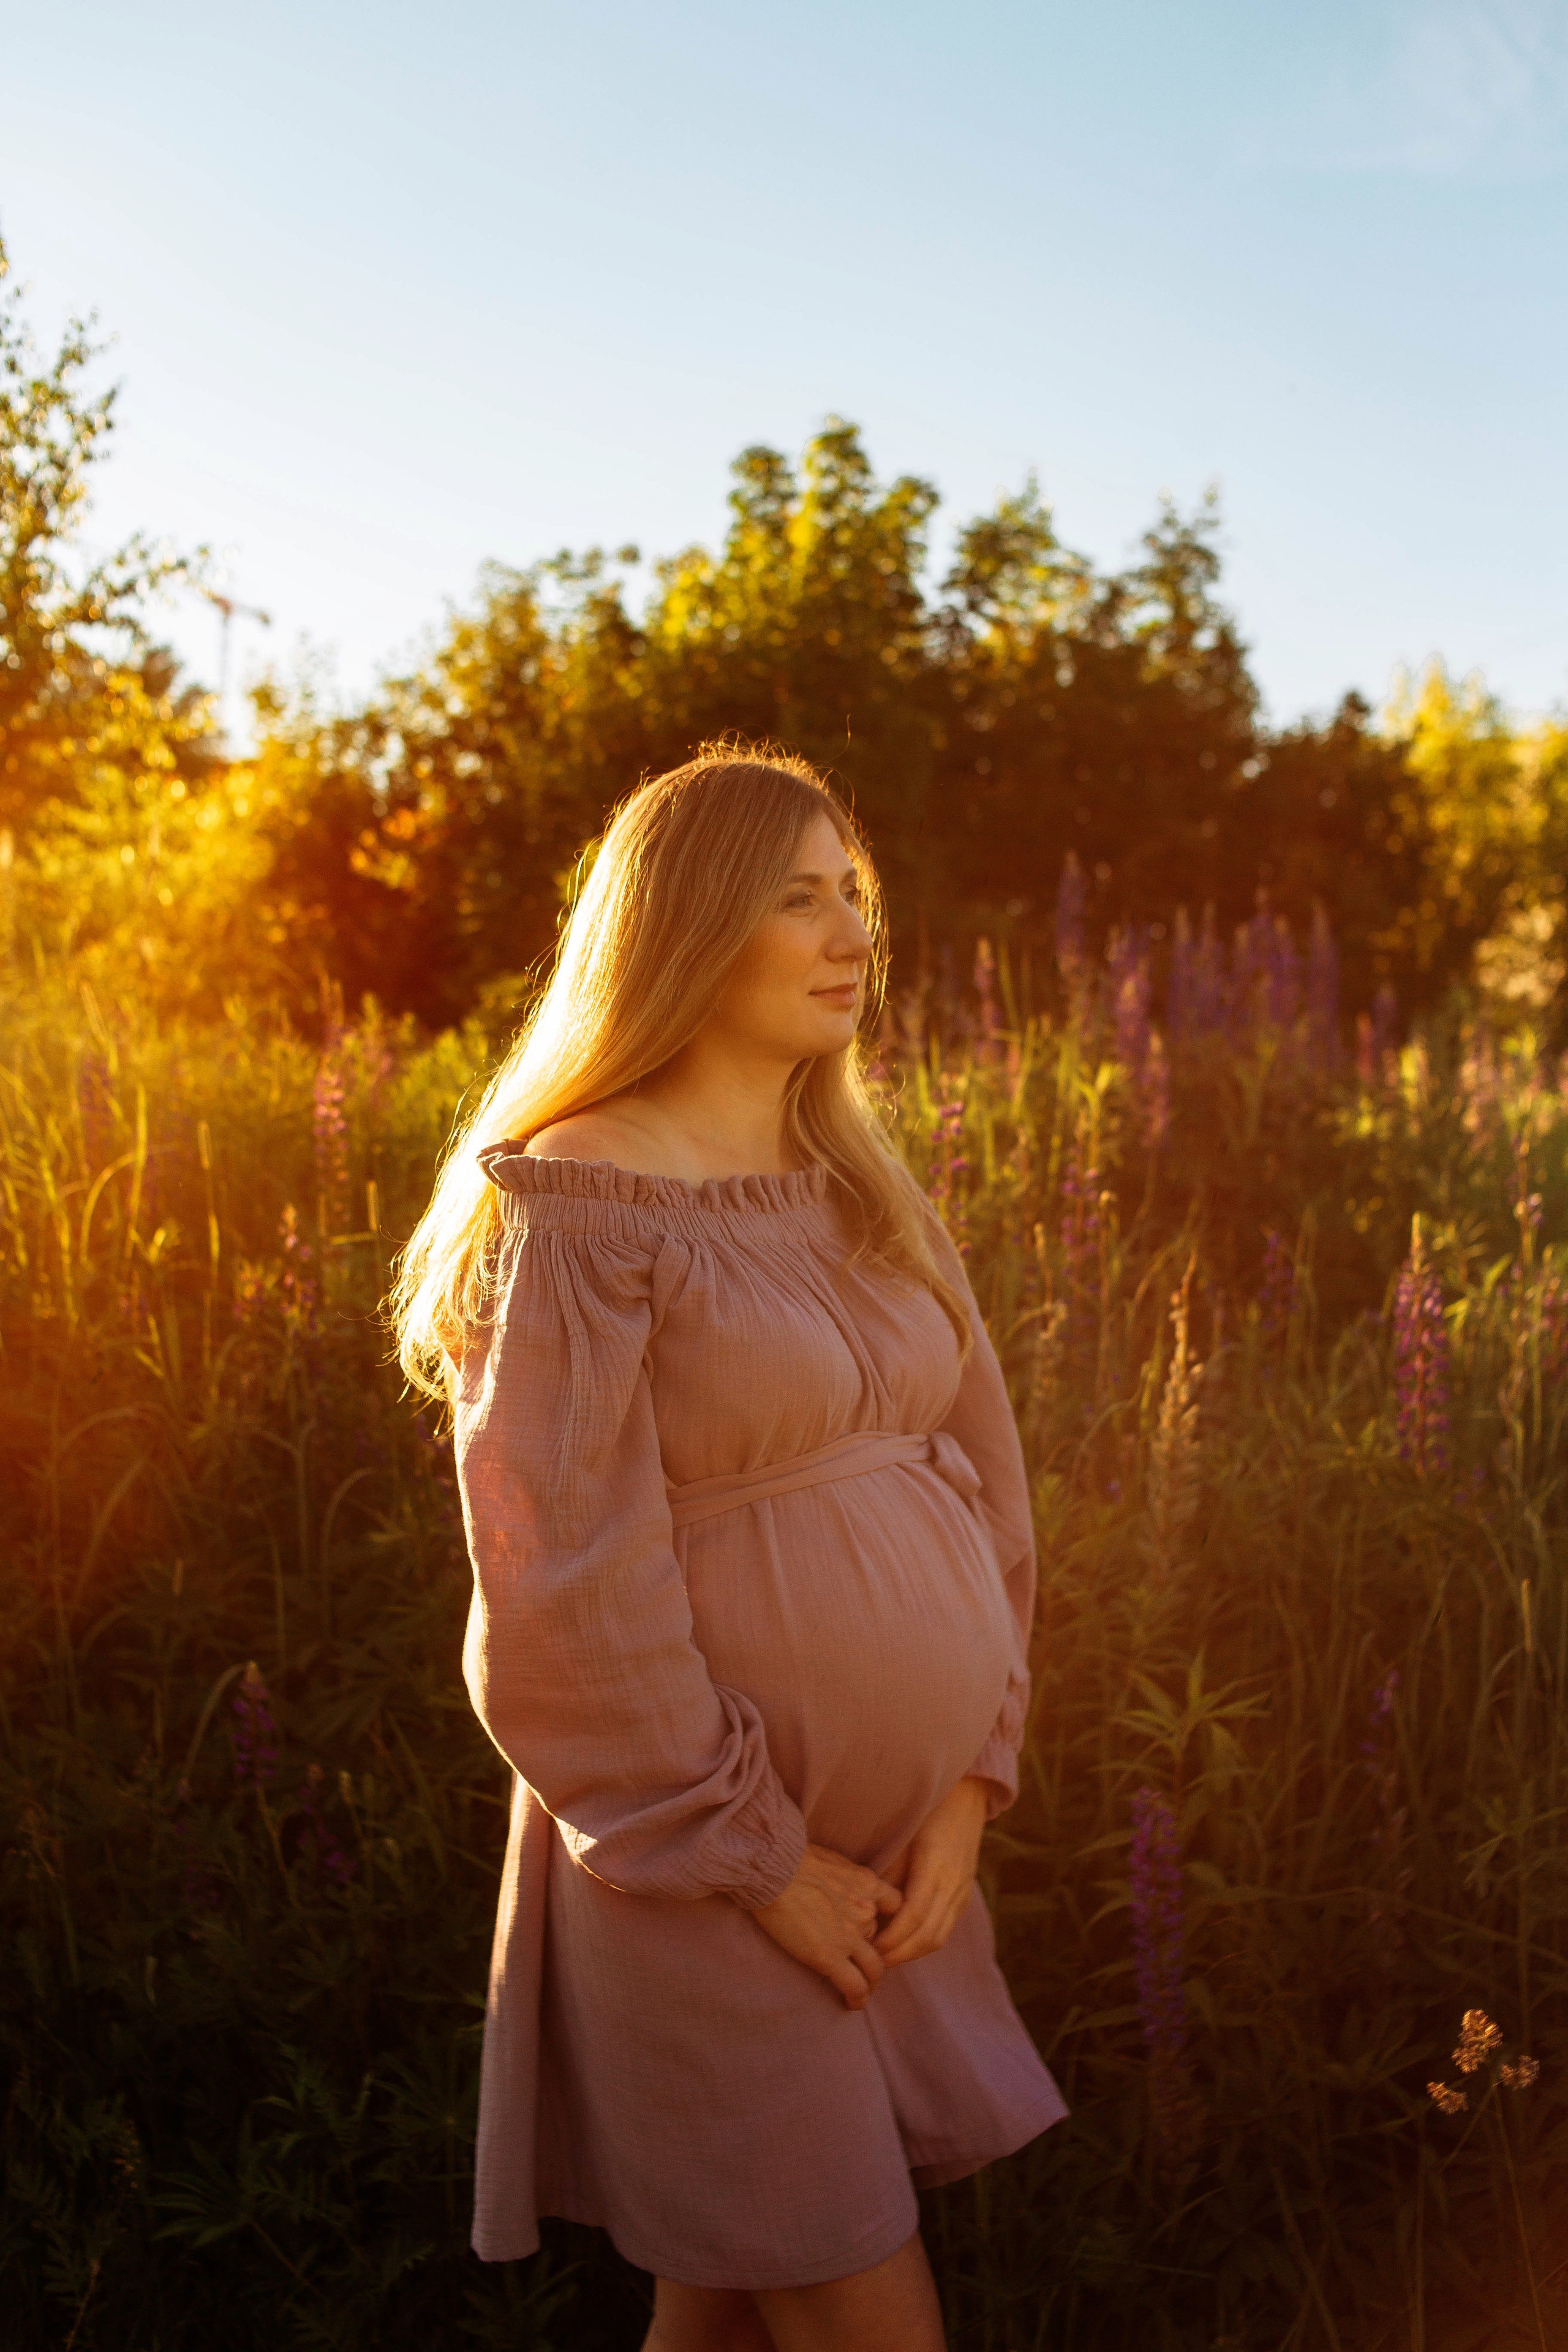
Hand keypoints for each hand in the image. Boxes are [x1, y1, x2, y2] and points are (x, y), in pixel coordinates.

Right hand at [751, 1844, 903, 2009]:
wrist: (774, 1868)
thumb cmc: (792, 1857)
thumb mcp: (831, 1860)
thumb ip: (842, 1877)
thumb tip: (833, 1886)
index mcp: (866, 1884)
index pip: (895, 1905)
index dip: (888, 1920)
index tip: (877, 1928)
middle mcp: (865, 1911)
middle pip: (880, 1938)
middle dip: (873, 1952)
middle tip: (863, 1964)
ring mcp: (849, 1936)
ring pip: (874, 1968)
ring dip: (870, 1981)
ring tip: (862, 1990)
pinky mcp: (830, 1957)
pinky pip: (854, 1985)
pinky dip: (857, 1998)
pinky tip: (853, 2004)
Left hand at [875, 1777, 987, 1968]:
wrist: (965, 1797)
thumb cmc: (925, 1812)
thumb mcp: (901, 1837)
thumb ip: (888, 1873)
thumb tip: (866, 1909)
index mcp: (935, 1865)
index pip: (914, 1915)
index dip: (892, 1937)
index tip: (869, 1947)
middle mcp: (953, 1883)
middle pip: (928, 1935)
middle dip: (899, 1954)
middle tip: (872, 1961)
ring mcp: (962, 1891)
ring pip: (939, 1937)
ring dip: (911, 1953)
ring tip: (885, 1957)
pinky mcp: (964, 1896)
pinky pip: (945, 1929)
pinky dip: (924, 1942)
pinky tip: (903, 1944)